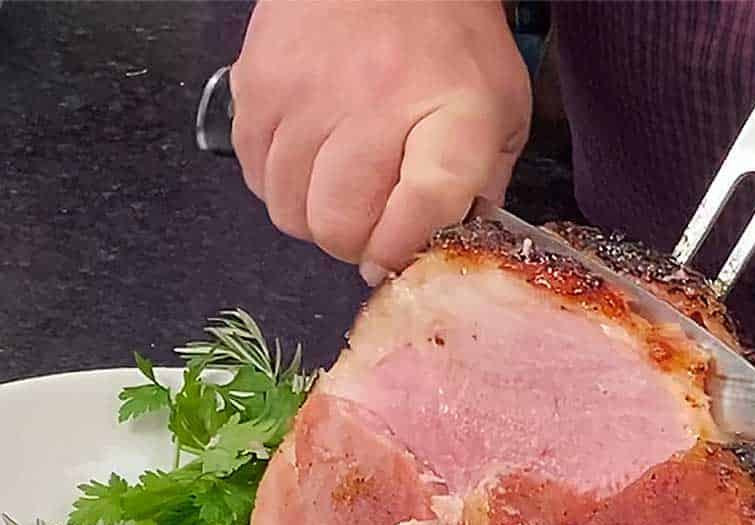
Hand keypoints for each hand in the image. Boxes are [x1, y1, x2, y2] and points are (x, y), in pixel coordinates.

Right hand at [231, 0, 531, 282]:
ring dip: (314, 215)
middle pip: (339, 225)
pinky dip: (281, 183)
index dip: (403, 249)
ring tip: (340, 184)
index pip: (420, 207)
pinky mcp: (257, 85)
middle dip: (354, 244)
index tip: (401, 255)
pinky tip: (310, 157)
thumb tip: (445, 247)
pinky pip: (256, 176)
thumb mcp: (498, 110)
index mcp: (451, 114)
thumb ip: (483, 185)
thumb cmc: (448, 39)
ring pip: (291, 212)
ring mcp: (306, 94)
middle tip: (369, 221)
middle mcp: (372, 103)